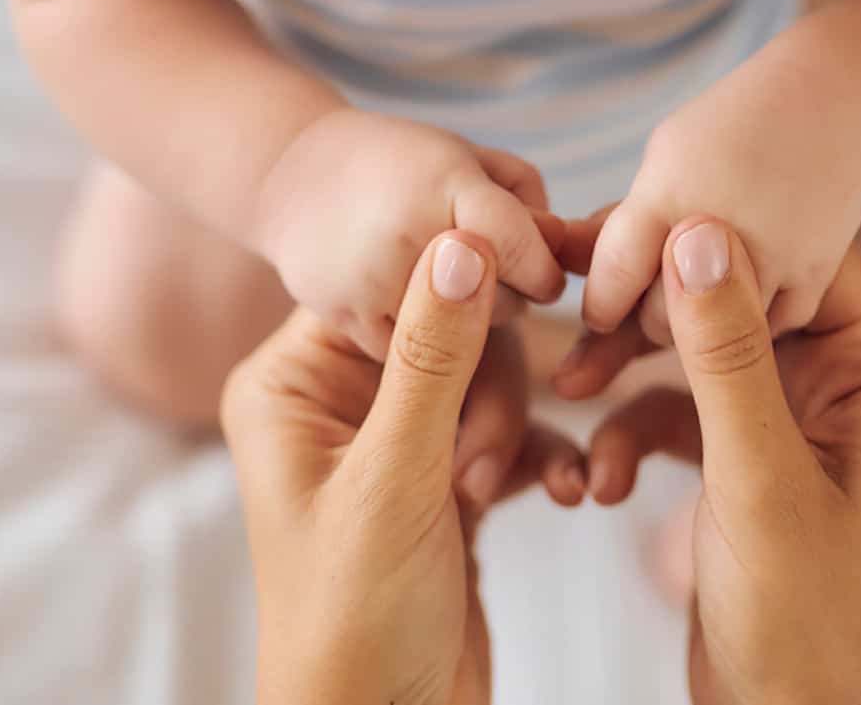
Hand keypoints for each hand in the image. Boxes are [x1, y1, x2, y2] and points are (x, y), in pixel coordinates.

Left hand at [221, 232, 584, 704]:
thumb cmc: (353, 618)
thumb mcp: (395, 476)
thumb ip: (434, 355)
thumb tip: (463, 242)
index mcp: (293, 388)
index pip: (381, 291)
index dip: (453, 288)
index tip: (524, 291)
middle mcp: (339, 407)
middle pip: (446, 333)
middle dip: (483, 395)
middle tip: (478, 464)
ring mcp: (396, 447)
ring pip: (487, 383)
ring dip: (509, 433)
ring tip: (492, 493)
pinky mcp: (445, 486)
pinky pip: (510, 436)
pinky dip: (539, 459)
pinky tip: (567, 491)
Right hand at [256, 109, 567, 359]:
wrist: (298, 175)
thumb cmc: (409, 165)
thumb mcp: (475, 159)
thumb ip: (529, 204)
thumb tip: (559, 257)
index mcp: (444, 183)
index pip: (525, 249)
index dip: (545, 270)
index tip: (543, 275)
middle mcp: (406, 235)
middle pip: (498, 301)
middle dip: (506, 292)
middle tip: (484, 271)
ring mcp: (370, 281)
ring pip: (458, 338)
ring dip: (465, 322)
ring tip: (441, 281)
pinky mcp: (343, 318)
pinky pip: (412, 356)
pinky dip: (419, 339)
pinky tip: (407, 302)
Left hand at [579, 51, 860, 345]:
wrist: (828, 104)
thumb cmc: (727, 132)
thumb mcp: (662, 162)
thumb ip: (617, 227)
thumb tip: (561, 275)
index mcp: (666, 197)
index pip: (612, 281)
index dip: (601, 305)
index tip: (605, 307)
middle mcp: (718, 232)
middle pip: (657, 321)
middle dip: (649, 314)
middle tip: (661, 289)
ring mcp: (772, 258)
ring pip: (712, 339)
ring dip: (700, 324)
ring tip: (704, 283)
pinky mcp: (813, 278)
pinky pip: (764, 331)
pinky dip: (752, 316)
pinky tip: (751, 281)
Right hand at [585, 217, 860, 704]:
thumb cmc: (804, 620)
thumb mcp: (759, 480)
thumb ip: (728, 354)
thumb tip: (696, 233)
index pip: (803, 257)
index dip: (714, 239)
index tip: (623, 235)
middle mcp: (853, 381)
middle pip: (743, 296)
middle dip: (655, 311)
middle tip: (579, 303)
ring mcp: (802, 417)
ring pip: (703, 348)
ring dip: (632, 370)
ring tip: (570, 389)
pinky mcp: (754, 452)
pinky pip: (684, 406)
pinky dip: (636, 429)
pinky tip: (605, 478)